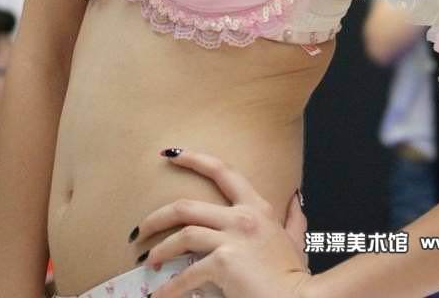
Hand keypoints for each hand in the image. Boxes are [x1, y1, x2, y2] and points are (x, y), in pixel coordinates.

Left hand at [138, 147, 314, 297]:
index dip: (193, 158)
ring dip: (160, 249)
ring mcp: (233, 238)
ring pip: (182, 235)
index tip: (171, 154)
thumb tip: (296, 197)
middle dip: (158, 216)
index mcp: (257, 206)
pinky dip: (171, 287)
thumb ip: (293, 218)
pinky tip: (162, 295)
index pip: (221, 170)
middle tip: (142, 227)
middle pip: (187, 206)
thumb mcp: (296, 240)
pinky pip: (188, 274)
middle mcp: (243, 217)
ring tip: (149, 261)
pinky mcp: (224, 263)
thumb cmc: (294, 276)